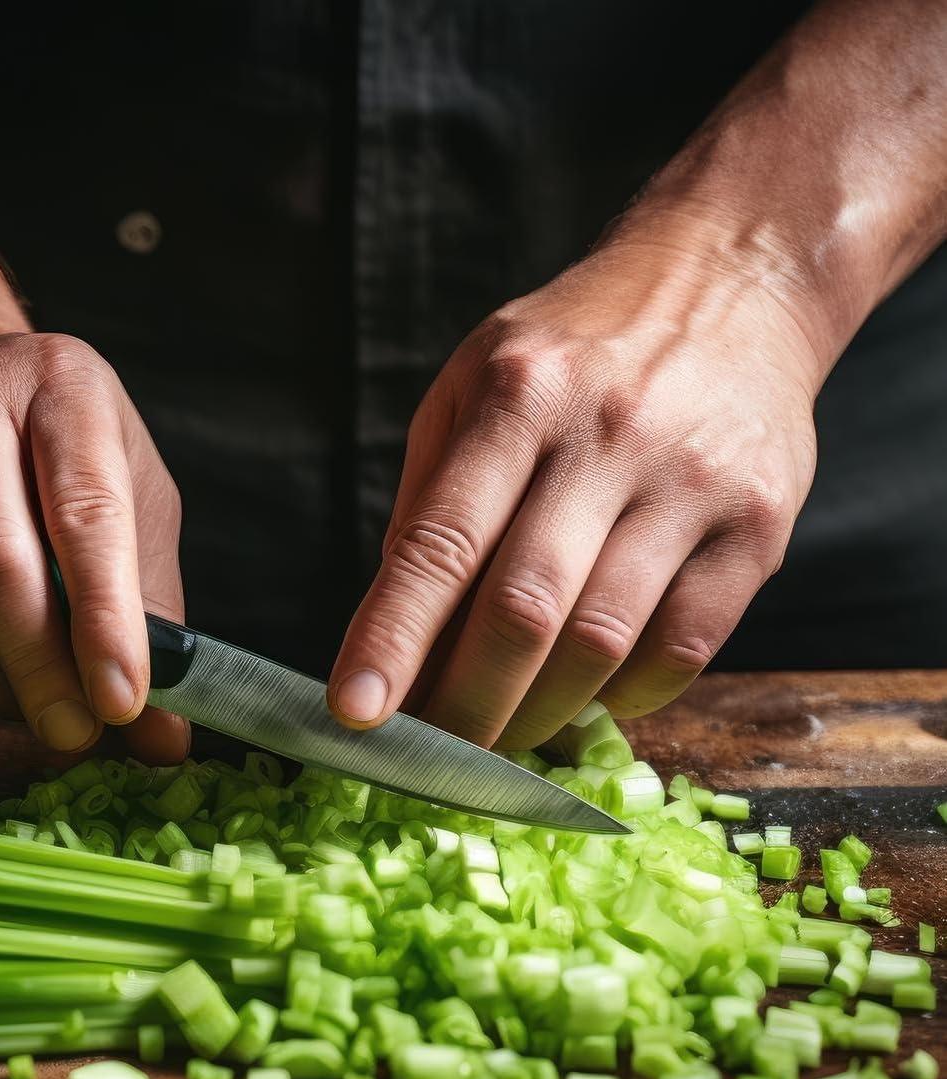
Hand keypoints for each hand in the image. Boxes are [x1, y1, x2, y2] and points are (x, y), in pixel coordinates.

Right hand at [0, 332, 188, 761]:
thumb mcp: (134, 510)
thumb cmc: (61, 465)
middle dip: (38, 668)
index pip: (85, 511)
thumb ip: (152, 617)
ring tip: (29, 707)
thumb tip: (162, 738)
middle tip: (73, 731)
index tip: (122, 702)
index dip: (105, 619)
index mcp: (60, 384)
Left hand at [329, 228, 823, 749]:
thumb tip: (393, 634)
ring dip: (538, 714)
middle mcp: (607, 436)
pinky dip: (626, 697)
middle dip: (464, 707)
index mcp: (517, 397)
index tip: (356, 713)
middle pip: (522, 611)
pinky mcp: (759, 525)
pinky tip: (592, 696)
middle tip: (430, 757)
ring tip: (500, 738)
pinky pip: (684, 649)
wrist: (733, 283)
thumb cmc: (577, 348)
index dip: (392, 639)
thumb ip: (431, 499)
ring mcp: (691, 483)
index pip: (440, 544)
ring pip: (601, 644)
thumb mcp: (474, 383)